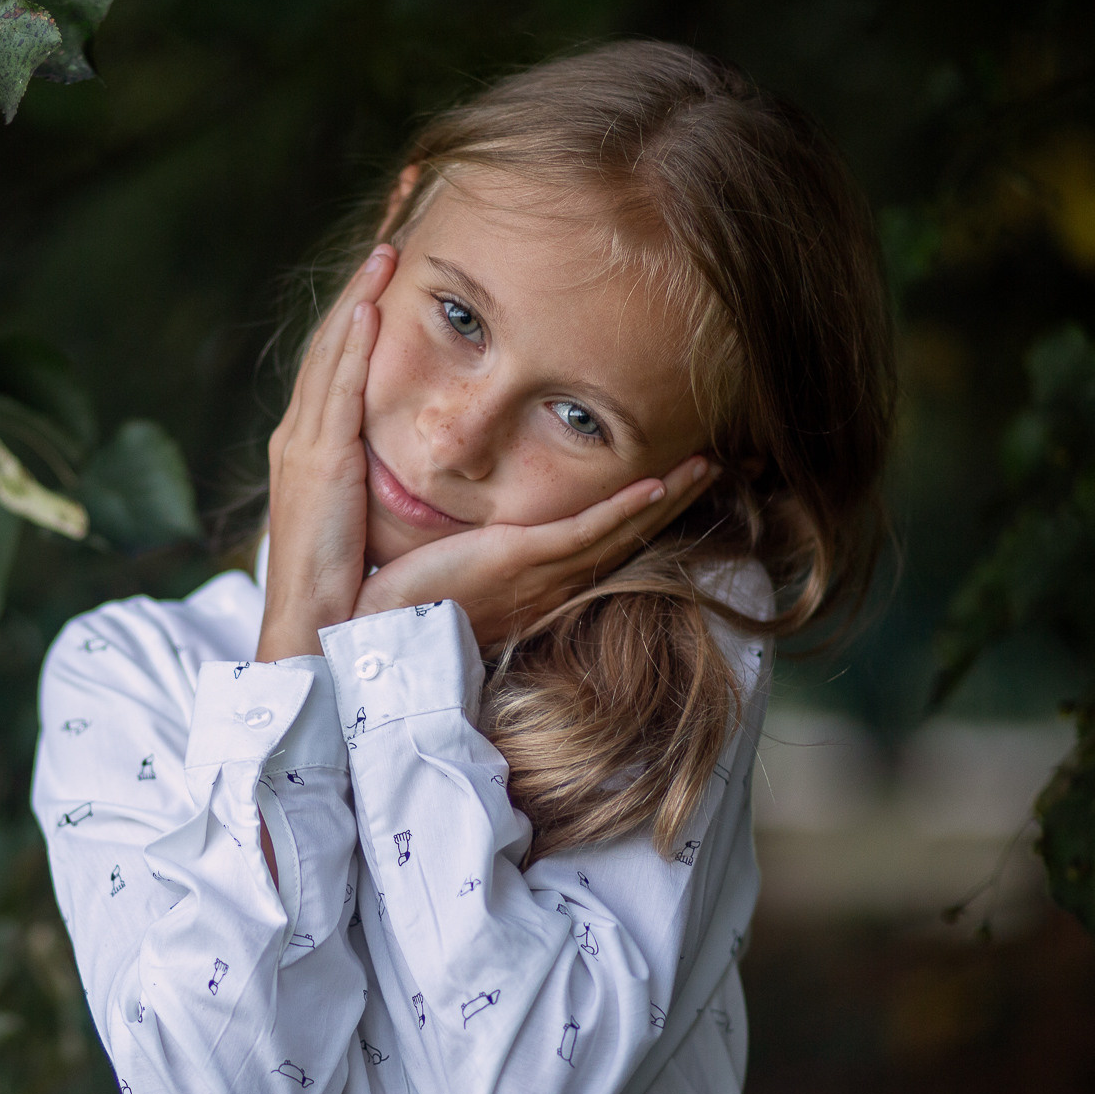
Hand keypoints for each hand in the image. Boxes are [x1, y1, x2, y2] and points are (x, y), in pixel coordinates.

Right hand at [257, 246, 396, 660]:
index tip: (400, 250)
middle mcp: (304, 437)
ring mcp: (302, 447)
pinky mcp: (312, 465)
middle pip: (336, 338)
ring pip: (332, 352)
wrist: (321, 636)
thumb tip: (447, 454)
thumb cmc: (362, 591)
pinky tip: (369, 301)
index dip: (371, 302)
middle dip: (365, 278)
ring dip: (359, 293)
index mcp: (322, 448)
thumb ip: (403, 478)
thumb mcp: (384, 520)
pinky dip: (348, 343)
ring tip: (389, 240)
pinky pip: (334, 391)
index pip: (348, 358)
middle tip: (398, 212)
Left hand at [352, 455, 723, 649]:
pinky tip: (657, 486)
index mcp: (539, 583)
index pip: (605, 541)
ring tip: (708, 465)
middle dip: (678, 501)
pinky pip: (586, 532)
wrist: (374, 627)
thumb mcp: (452, 566)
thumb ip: (474, 547)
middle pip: (631, 534)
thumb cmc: (404, 598)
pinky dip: (625, 509)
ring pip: (621, 529)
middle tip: (720, 466)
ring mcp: (541, 574)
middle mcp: (551, 583)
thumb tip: (473, 526)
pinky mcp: (520, 561)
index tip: (678, 480)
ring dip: (669, 497)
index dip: (647, 512)